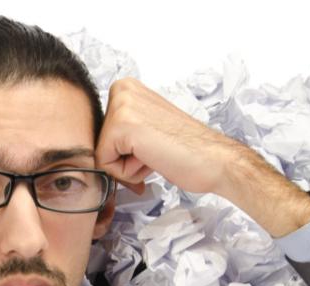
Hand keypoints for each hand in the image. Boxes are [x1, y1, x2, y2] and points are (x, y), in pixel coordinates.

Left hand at [95, 77, 309, 236]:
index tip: (150, 150)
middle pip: (97, 143)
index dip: (123, 153)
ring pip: (101, 155)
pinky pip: (104, 164)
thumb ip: (121, 131)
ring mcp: (121, 105)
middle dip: (123, 159)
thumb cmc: (185, 151)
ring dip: (127, 167)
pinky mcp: (122, 125)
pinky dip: (128, 172)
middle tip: (154, 154)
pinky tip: (153, 160)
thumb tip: (94, 151)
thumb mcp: (145, 129)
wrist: (215, 161)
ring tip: (155, 155)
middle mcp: (121, 90)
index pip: (100, 134)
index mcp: (126, 89)